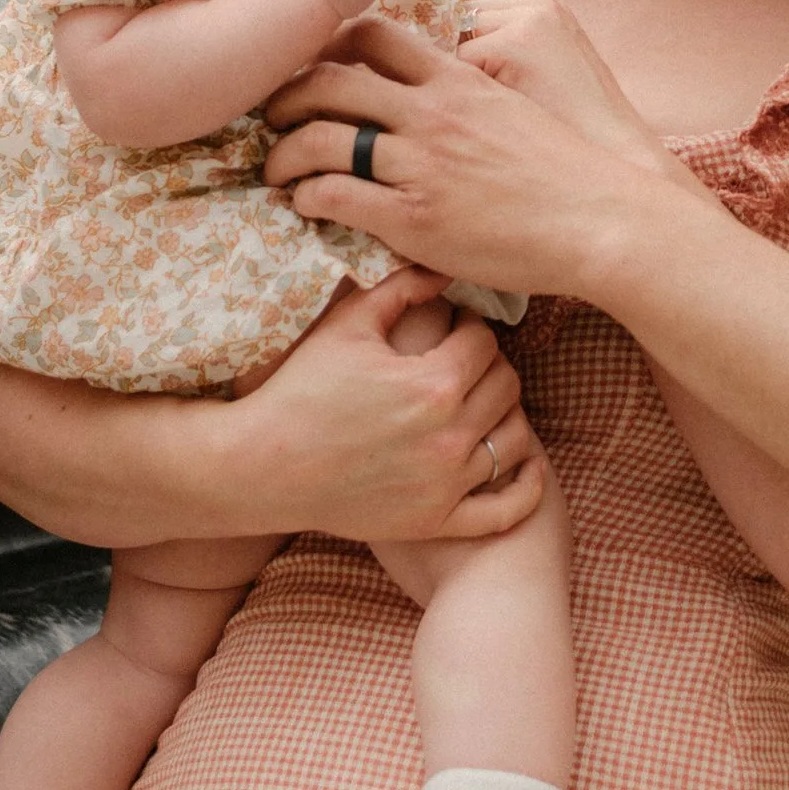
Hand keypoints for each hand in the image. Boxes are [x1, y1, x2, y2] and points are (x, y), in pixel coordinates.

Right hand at [233, 269, 544, 540]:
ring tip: (478, 403)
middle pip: (507, 386)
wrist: (262, 466)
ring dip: (504, 414)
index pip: (485, 342)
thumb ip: (402, 288)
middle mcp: (449, 437)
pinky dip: (526, 485)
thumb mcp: (348, 325)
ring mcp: (446, 485)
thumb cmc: (300, 389)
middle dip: (488, 366)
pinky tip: (525, 463)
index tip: (452, 329)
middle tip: (463, 363)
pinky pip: (506, 510)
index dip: (470, 327)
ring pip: (515, 439)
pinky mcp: (437, 522)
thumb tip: (445, 267)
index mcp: (432, 384)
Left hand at [263, 16, 688, 310]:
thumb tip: (435, 91)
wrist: (598, 218)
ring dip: (284, 152)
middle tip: (272, 112)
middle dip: (287, 94)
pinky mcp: (414, 218)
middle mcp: (431, 115)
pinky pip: (337, 196)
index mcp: (456, 80)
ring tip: (274, 168)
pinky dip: (308, 196)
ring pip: (323, 139)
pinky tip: (305, 204)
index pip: (373, 37)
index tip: (311, 64)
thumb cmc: (564, 169)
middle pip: (332, 81)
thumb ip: (467, 96)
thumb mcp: (514, 107)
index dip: (329, 45)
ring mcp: (420, 166)